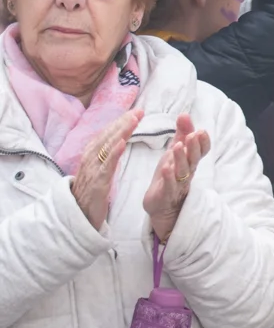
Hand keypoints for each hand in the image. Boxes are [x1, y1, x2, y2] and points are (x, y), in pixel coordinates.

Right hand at [72, 110, 141, 229]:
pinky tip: (123, 142)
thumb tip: (115, 140)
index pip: (108, 134)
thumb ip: (104, 156)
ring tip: (134, 120)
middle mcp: (90, 158)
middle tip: (140, 111)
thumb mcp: (97, 170)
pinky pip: (106, 165)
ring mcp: (93, 170)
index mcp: (91, 155)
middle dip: (124, 122)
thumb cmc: (90, 192)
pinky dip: (114, 152)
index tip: (137, 112)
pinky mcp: (97, 182)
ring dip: (121, 131)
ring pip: (107, 146)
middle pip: (108, 136)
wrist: (78, 215)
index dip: (121, 122)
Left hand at [142, 114, 211, 243]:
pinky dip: (168, 177)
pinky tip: (166, 168)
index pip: (202, 151)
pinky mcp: (166, 194)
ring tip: (177, 146)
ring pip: (182, 171)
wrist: (162, 204)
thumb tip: (185, 114)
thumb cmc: (170, 176)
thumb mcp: (175, 152)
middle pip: (194, 159)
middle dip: (194, 147)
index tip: (201, 130)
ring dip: (181, 159)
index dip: (203, 142)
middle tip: (193, 135)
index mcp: (190, 161)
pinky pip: (169, 186)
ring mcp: (178, 184)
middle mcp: (187, 172)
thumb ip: (181, 134)